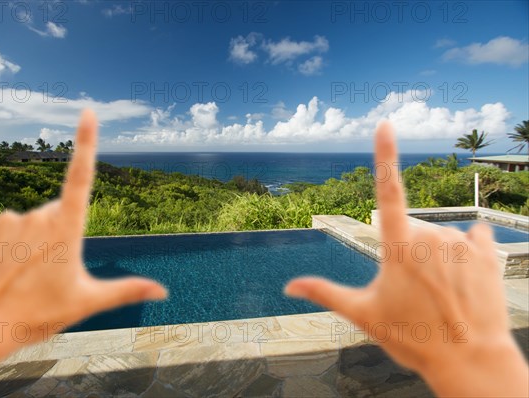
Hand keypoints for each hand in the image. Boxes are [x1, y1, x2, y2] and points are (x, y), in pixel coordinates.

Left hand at [0, 110, 166, 396]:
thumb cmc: (36, 314)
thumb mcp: (87, 302)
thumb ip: (127, 290)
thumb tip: (164, 293)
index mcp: (66, 229)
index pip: (80, 176)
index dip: (86, 142)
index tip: (88, 112)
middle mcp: (36, 216)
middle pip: (55, 214)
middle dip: (56, 235)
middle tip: (47, 272)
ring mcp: (6, 219)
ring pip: (27, 222)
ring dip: (28, 241)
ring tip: (21, 274)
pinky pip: (0, 227)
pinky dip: (3, 244)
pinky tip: (0, 268)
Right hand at [285, 122, 527, 396]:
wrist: (470, 361)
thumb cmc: (413, 338)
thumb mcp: (363, 314)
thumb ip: (324, 293)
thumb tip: (288, 287)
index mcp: (397, 246)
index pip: (387, 190)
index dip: (384, 154)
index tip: (386, 123)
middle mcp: (430, 235)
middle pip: (409, 228)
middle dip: (405, 250)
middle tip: (411, 291)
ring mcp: (461, 241)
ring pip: (438, 235)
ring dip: (434, 255)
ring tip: (438, 293)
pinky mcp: (486, 252)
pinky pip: (473, 235)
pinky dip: (466, 249)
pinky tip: (464, 274)